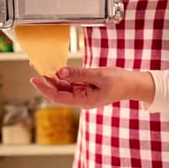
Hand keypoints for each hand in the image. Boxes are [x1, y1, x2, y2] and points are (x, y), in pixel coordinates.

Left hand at [30, 66, 154, 108]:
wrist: (133, 84)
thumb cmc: (120, 82)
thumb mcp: (99, 75)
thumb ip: (79, 73)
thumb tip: (61, 71)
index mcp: (85, 100)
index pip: (59, 97)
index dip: (45, 89)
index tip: (35, 79)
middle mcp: (81, 99)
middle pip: (59, 92)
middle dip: (47, 81)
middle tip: (36, 68)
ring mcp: (83, 94)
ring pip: (64, 87)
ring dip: (54, 78)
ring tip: (44, 66)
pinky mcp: (86, 88)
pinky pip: (71, 83)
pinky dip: (64, 76)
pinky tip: (58, 68)